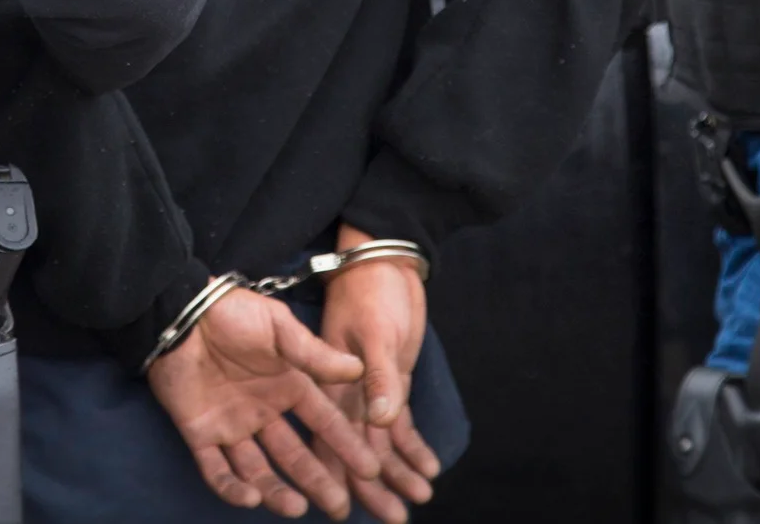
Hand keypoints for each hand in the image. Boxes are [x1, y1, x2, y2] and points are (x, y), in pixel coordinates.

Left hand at [148, 283, 382, 518]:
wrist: (178, 311)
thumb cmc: (231, 313)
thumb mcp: (277, 326)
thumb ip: (313, 354)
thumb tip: (359, 370)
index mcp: (287, 385)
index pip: (323, 422)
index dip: (345, 445)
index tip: (370, 470)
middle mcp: (263, 411)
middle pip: (295, 454)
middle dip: (319, 481)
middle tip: (340, 508)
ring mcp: (232, 425)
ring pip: (259, 469)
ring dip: (278, 491)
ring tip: (298, 508)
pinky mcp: (200, 433)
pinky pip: (216, 469)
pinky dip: (232, 488)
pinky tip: (252, 497)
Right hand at [317, 226, 441, 523]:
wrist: (386, 260)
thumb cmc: (372, 291)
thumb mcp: (375, 332)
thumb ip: (379, 377)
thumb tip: (382, 423)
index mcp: (331, 383)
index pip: (330, 439)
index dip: (338, 474)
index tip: (348, 508)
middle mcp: (346, 393)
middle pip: (356, 450)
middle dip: (373, 487)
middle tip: (394, 518)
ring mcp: (370, 389)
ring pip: (382, 442)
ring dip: (398, 471)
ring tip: (420, 499)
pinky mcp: (392, 383)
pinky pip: (401, 424)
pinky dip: (413, 447)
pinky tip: (429, 469)